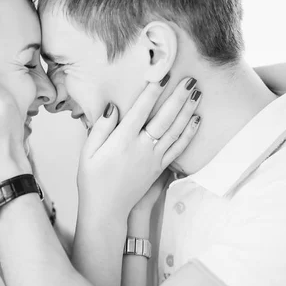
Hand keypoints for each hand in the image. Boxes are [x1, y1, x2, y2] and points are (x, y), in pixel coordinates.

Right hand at [77, 77, 200, 220]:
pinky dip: (189, 133)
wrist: (106, 210)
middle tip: (190, 80)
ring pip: (176, 131)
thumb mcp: (87, 152)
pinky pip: (178, 148)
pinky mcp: (159, 169)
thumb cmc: (93, 180)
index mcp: (122, 141)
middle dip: (179, 97)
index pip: (140, 110)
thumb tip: (113, 106)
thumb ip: (100, 128)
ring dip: (188, 111)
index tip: (162, 75)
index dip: (152, 92)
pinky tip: (196, 120)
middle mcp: (142, 148)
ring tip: (197, 94)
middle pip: (164, 118)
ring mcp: (153, 159)